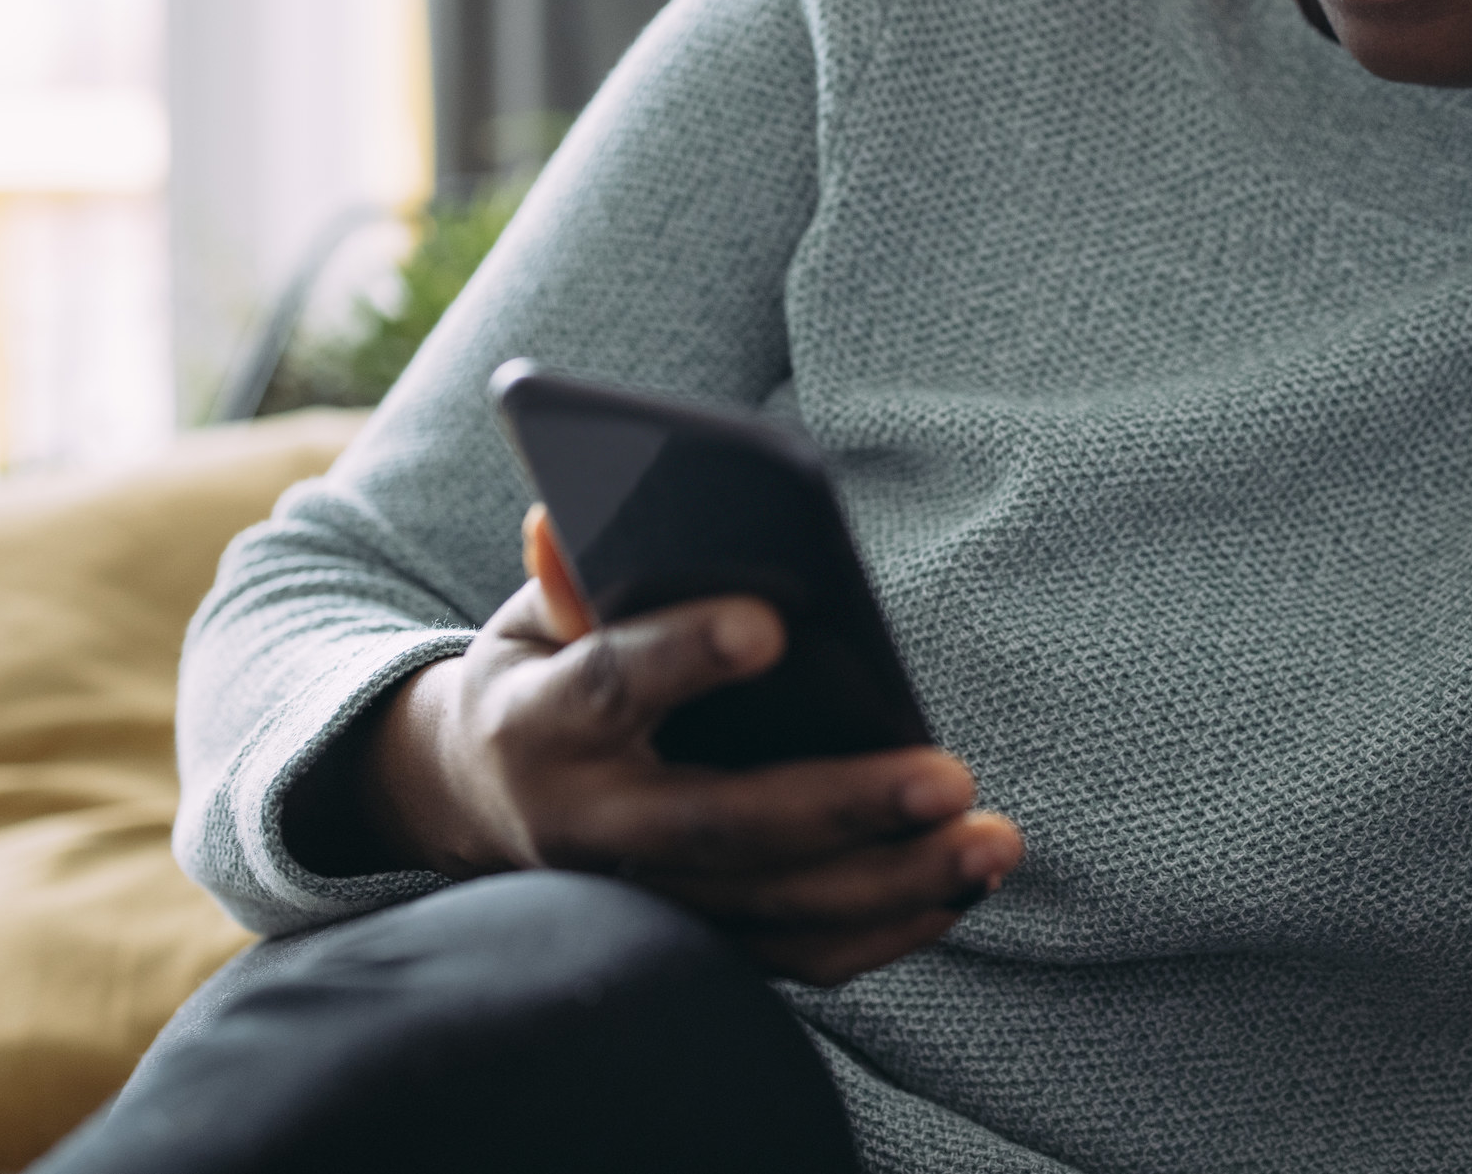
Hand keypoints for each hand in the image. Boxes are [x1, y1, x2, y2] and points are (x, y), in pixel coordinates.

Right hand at [325, 508, 1021, 986]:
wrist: (480, 801)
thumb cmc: (544, 676)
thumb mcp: (537, 617)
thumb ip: (570, 576)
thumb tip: (571, 515)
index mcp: (539, 723)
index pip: (610, 684)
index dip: (682, 654)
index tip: (770, 625)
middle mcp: (586, 827)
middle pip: (720, 824)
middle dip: (840, 806)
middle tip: (949, 778)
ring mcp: (640, 899)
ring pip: (772, 908)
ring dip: (893, 882)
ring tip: (991, 841)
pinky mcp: (690, 942)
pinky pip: (792, 957)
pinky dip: (884, 931)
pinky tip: (959, 888)